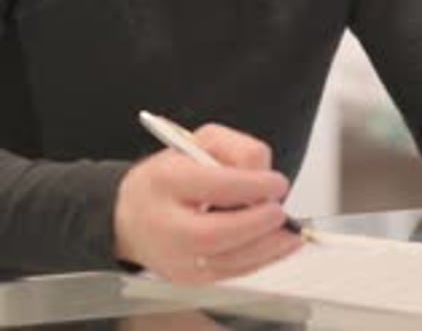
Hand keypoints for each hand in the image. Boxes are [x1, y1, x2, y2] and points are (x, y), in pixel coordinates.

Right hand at [114, 123, 302, 282]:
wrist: (131, 217)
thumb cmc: (169, 176)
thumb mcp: (196, 143)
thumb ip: (233, 149)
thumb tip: (264, 174)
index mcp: (166, 180)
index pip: (211, 185)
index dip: (251, 186)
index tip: (277, 182)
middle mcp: (166, 224)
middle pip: (215, 233)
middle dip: (256, 223)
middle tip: (280, 211)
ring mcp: (176, 258)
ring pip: (228, 261)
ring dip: (266, 246)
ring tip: (289, 231)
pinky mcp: (190, 279)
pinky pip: (232, 273)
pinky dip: (262, 259)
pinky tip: (279, 245)